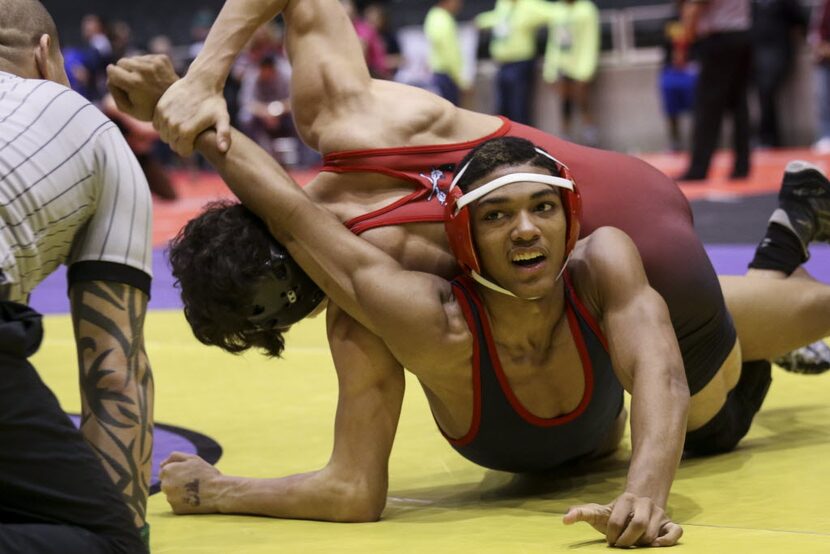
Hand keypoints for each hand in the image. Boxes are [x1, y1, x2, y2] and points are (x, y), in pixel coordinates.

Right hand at [106, 55, 179, 122]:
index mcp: (134, 83)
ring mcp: (154, 63)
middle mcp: (143, 70)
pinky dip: (146, 65)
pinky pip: (145, 57)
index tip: (120, 85)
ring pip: (133, 58)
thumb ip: (114, 92)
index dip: (114, 79)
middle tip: (133, 84)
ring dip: (135, 68)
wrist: (179, 105)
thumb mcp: (128, 109)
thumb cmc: (151, 110)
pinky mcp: (161, 58)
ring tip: (145, 82)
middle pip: (121, 62)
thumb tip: (110, 72)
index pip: (111, 70)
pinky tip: (153, 77)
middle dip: (123, 72)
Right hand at [153, 73, 230, 156]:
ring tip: (183, 128)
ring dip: (172, 135)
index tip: (196, 141)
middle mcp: (172, 125)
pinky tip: (175, 121)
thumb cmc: (214, 102)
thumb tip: (223, 150)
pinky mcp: (158, 108)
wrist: (201, 81)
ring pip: (164, 135)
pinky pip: (157, 125)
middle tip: (190, 134)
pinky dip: (164, 126)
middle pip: (173, 144)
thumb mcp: (223, 119)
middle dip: (181, 143)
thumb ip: (224, 135)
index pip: (182, 151)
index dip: (190, 149)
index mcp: (186, 131)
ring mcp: (164, 116)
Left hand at [159, 452, 222, 514]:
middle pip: (166, 483)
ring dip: (179, 492)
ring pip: (171, 493)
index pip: (164, 471)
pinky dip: (183, 501)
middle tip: (192, 482)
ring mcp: (169, 498)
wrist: (217, 491)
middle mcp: (165, 485)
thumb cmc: (206, 473)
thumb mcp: (192, 458)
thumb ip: (174, 457)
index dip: (177, 471)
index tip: (188, 474)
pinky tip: (193, 498)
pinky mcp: (175, 508)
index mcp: (167, 471)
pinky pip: (176, 503)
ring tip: (194, 490)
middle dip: (176, 482)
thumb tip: (161, 464)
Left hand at [563, 492, 681, 546]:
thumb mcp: (598, 511)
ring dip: (642, 544)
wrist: (638, 504)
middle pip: (639, 524)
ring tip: (634, 545)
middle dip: (627, 540)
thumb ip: (582, 513)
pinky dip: (667, 541)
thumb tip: (564, 519)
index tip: (609, 541)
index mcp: (625, 500)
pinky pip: (676, 532)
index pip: (616, 520)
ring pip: (654, 532)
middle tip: (621, 546)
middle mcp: (644, 504)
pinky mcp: (670, 523)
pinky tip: (656, 546)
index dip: (611, 535)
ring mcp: (659, 513)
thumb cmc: (615, 513)